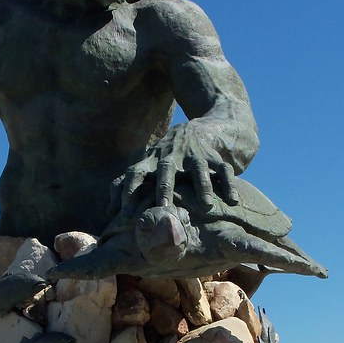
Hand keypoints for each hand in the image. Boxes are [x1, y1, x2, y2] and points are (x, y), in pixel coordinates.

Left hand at [110, 123, 239, 216]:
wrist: (204, 129)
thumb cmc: (168, 157)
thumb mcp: (148, 165)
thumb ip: (128, 185)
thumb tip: (109, 211)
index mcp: (152, 160)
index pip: (136, 173)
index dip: (128, 190)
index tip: (124, 213)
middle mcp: (172, 155)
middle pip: (166, 169)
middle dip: (164, 188)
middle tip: (164, 208)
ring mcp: (195, 153)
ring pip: (199, 168)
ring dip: (202, 186)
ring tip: (207, 206)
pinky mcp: (216, 155)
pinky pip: (224, 168)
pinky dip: (229, 184)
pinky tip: (233, 200)